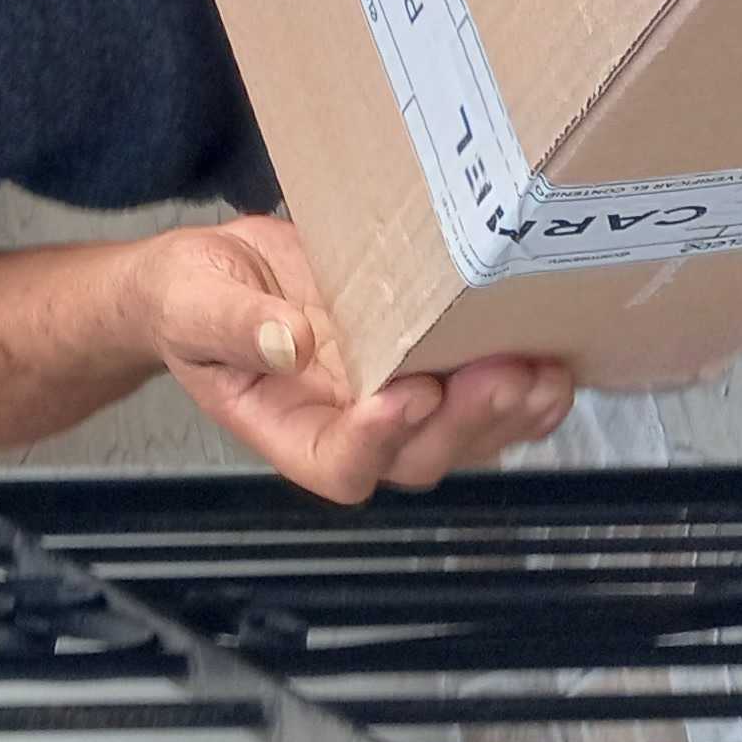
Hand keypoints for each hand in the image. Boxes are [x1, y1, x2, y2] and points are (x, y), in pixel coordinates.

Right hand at [136, 214, 572, 500]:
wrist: (211, 276)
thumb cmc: (186, 296)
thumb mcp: (191, 301)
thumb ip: (233, 325)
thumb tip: (290, 343)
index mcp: (283, 427)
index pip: (337, 465)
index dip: (377, 443)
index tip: (405, 392)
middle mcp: (346, 429)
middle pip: (417, 457)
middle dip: (465, 423)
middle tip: (502, 374)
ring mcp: (388, 405)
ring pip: (460, 438)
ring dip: (507, 414)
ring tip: (542, 374)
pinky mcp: (419, 369)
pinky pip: (478, 402)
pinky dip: (520, 393)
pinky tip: (554, 364)